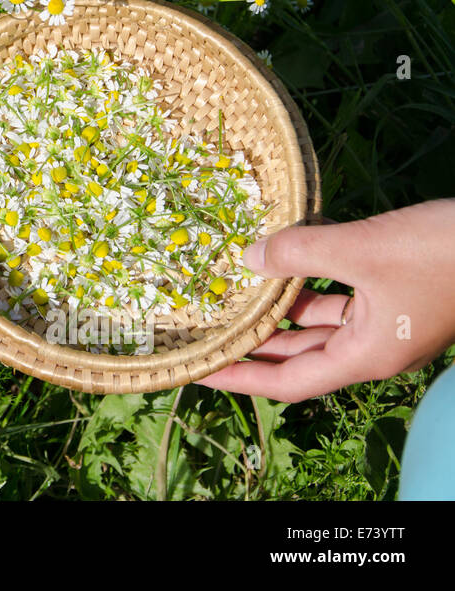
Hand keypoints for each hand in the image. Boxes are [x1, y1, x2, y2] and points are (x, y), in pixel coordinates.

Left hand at [195, 199, 454, 402]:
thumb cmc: (442, 250)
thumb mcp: (362, 247)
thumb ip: (299, 252)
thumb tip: (248, 257)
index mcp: (365, 355)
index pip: (287, 382)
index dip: (241, 378)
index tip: (200, 369)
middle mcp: (373, 349)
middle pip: (298, 359)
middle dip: (253, 348)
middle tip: (206, 334)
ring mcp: (386, 324)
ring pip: (318, 326)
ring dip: (278, 313)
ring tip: (231, 296)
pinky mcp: (395, 298)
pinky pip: (340, 300)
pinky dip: (309, 286)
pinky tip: (280, 262)